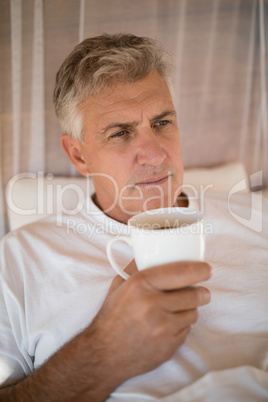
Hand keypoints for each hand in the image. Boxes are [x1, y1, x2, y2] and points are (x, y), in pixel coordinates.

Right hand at [88, 260, 211, 383]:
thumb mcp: (119, 286)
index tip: (207, 269)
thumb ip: (137, 268)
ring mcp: (161, 328)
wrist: (104, 354)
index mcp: (140, 285)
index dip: (199, 270)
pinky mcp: (168, 346)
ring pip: (193, 313)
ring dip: (189, 310)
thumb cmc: (112, 317)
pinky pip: (187, 331)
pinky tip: (167, 326)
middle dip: (201, 292)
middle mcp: (152, 305)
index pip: (180, 272)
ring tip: (177, 310)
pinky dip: (181, 327)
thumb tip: (154, 252)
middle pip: (193, 294)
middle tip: (201, 291)